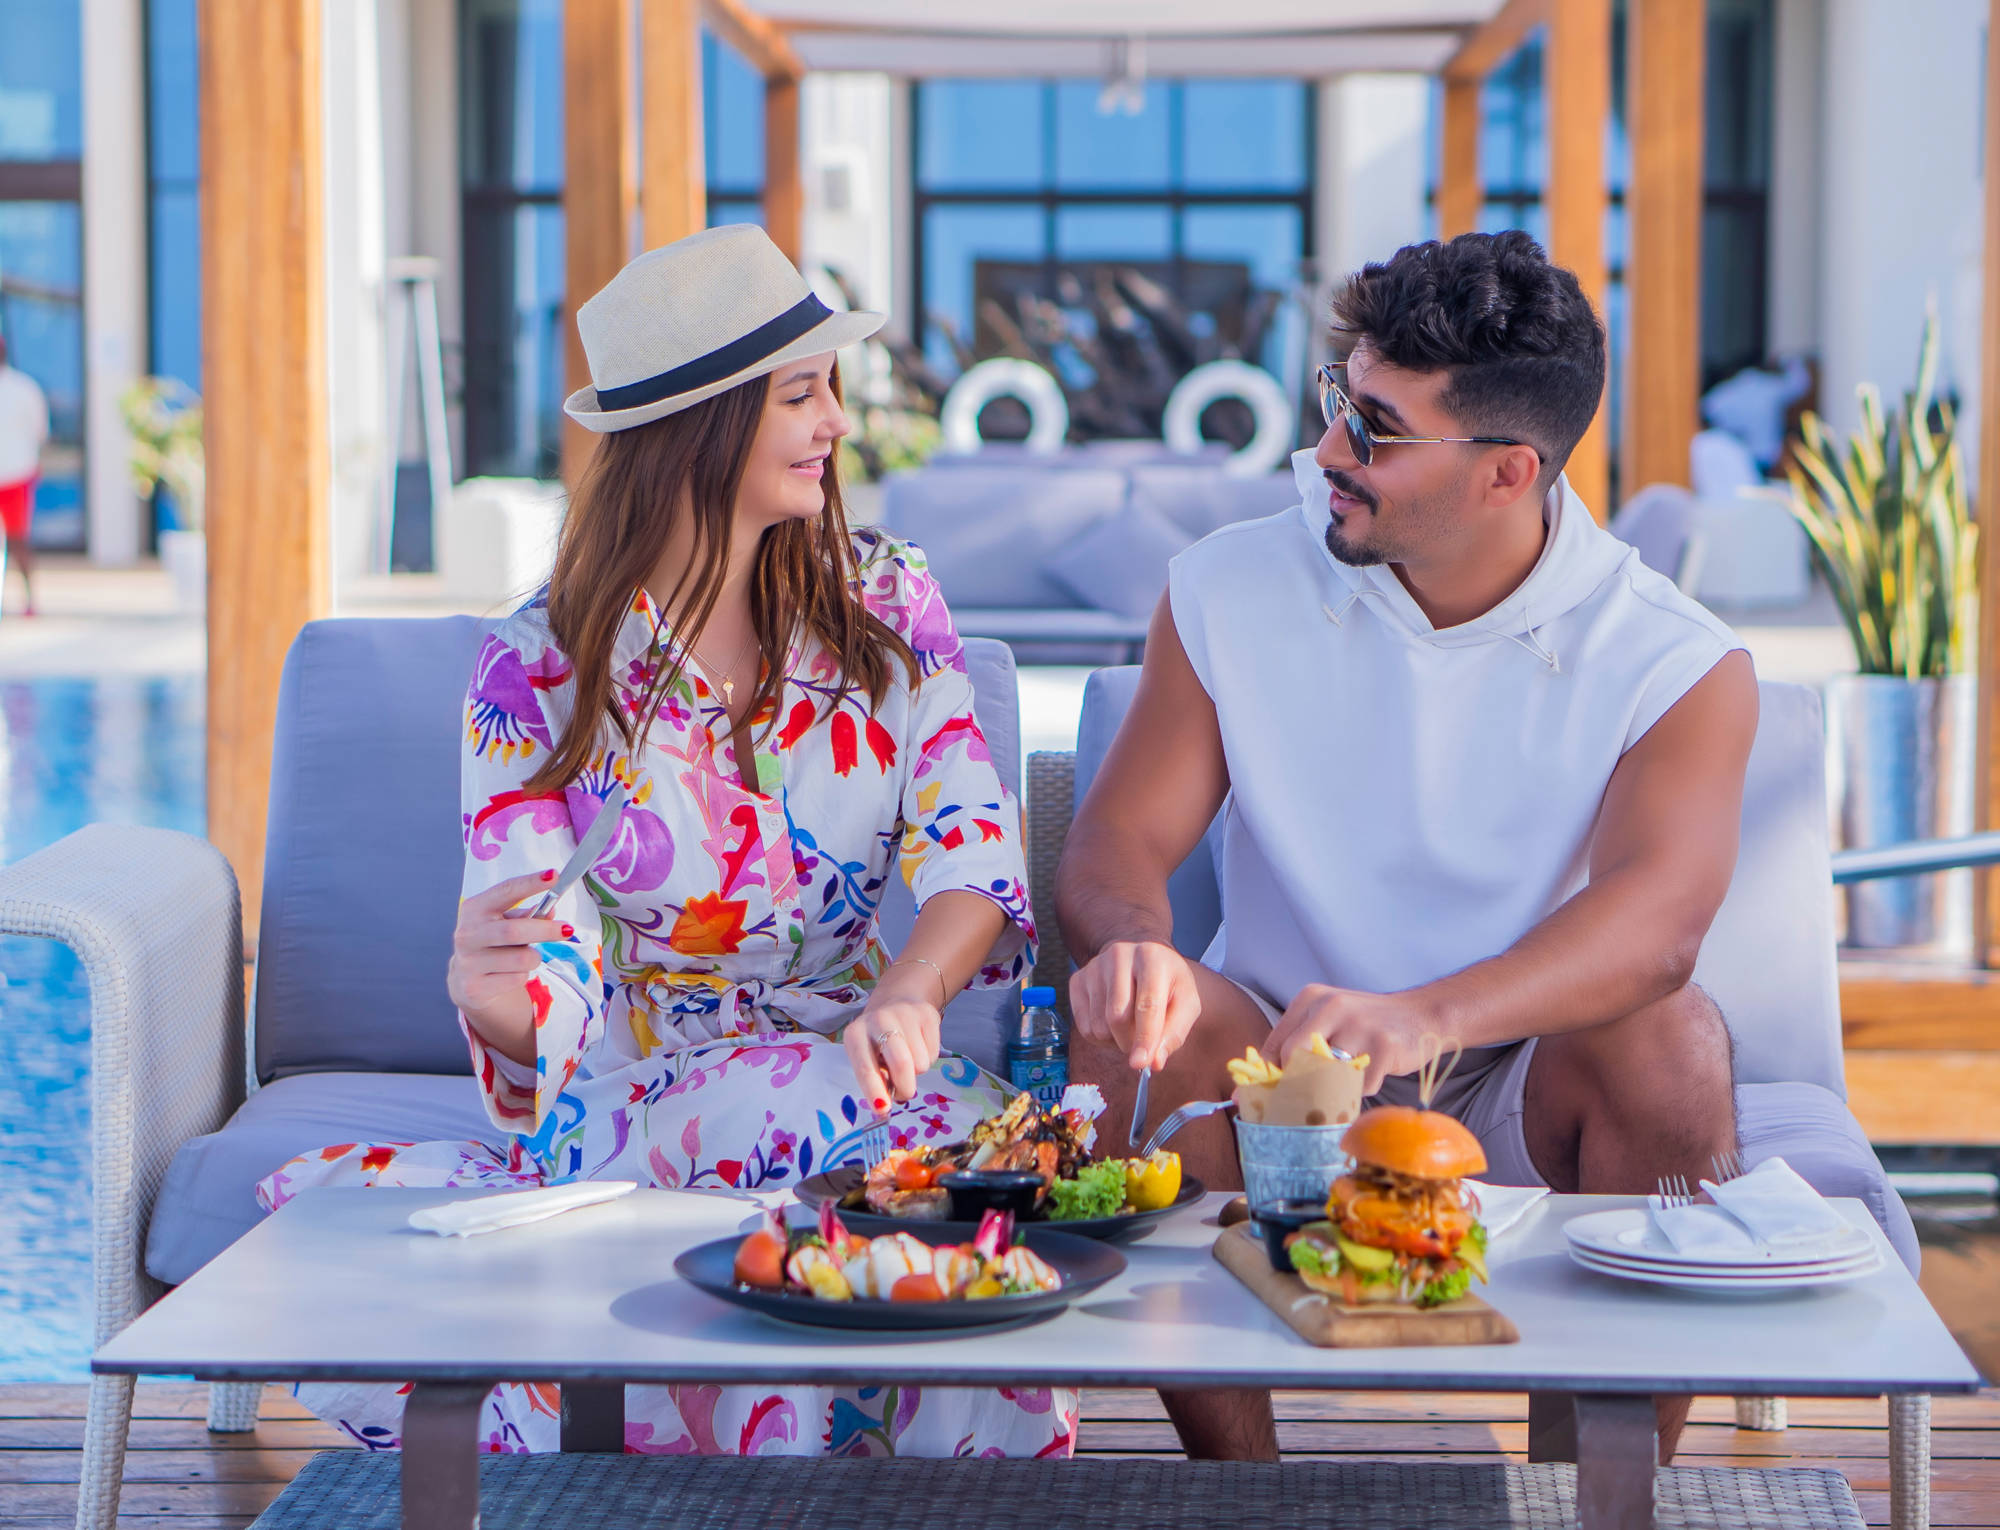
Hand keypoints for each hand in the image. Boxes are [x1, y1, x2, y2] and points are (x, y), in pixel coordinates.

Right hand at [447, 870, 572, 1045]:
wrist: (467, 980)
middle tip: (568, 930)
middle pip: (515, 930)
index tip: (553, 875)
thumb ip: (528, 915)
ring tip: (525, 957)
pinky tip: (509, 974)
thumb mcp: (505, 922)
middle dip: (546, 930)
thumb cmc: (493, 943)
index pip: (505, 891)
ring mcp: (468, 962)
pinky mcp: (475, 987)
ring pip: (522, 959)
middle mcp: (468, 934)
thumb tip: (551, 912)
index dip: (530, 883)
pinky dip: (523, 975)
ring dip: (534, 957)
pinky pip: (517, 979)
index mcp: (474, 909)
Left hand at [845, 977, 942, 1111]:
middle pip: (902, 1063)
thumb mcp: (868, 1058)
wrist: (897, 1002)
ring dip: (916, 1071)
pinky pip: (934, 1053)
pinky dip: (928, 1058)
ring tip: (907, 1059)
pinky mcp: (927, 1014)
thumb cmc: (878, 1040)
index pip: (865, 1067)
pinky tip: (918, 1046)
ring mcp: (905, 1014)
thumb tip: (884, 1107)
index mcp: (855, 1034)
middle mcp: (878, 1020)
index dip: (874, 1091)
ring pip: (920, 1063)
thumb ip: (875, 1080)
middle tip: (903, 1093)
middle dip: (905, 1087)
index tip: (882, 1110)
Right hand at [1069, 940, 1200, 1071]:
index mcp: (1152, 957)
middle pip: (1117, 1017)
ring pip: (1099, 1025)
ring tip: (1130, 1027)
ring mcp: (1094, 966)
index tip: (1141, 1063)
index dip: (1145, 1037)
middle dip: (1130, 1042)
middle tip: (1143, 1044)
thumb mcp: (1185, 1003)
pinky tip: (1112, 1023)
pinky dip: (1101, 1038)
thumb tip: (1154, 1062)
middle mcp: (1119, 955)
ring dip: (1116, 1041)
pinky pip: (1084, 1027)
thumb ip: (1174, 1033)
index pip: (1147, 1004)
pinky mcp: (1077, 980)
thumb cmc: (1167, 984)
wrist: (1141, 961)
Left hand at [1266, 984, 1439, 1095]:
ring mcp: (1359, 1025)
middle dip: (1298, 1085)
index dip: (1270, 1078)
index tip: (1267, 1099)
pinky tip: (1372, 1075)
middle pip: (1295, 1059)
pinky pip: (1360, 1086)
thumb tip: (1250, 1092)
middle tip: (1307, 1100)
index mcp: (1311, 999)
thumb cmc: (1363, 1026)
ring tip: (1343, 1085)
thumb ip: (1293, 1049)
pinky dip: (1362, 1090)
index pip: (1276, 1046)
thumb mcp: (1326, 1022)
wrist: (1420, 1015)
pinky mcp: (1384, 1046)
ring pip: (1327, 1076)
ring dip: (1333, 1090)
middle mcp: (1332, 1006)